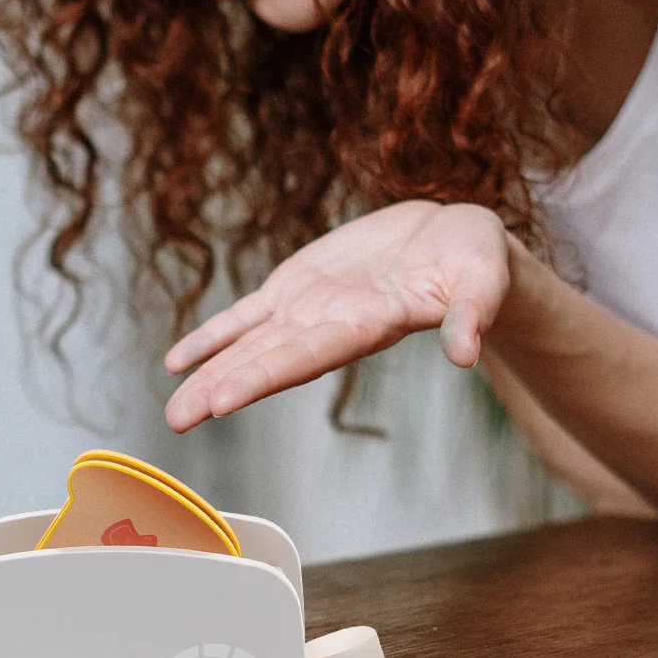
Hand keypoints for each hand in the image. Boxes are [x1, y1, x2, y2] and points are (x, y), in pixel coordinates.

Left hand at [164, 202, 508, 431]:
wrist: (454, 238)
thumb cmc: (476, 260)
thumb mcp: (484, 279)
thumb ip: (472, 314)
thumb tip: (467, 352)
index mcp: (370, 324)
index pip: (308, 357)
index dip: (264, 376)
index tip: (223, 400)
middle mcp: (330, 325)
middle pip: (268, 361)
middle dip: (222, 388)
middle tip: (177, 419)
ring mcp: (309, 308)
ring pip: (249, 345)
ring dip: (209, 372)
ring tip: (173, 407)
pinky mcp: (297, 285)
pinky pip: (245, 315)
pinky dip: (213, 336)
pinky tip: (178, 361)